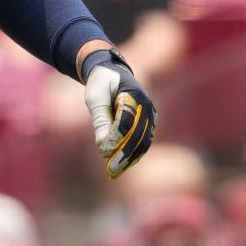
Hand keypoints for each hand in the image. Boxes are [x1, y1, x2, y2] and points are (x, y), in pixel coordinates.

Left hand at [82, 49, 155, 178]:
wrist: (112, 74)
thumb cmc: (101, 85)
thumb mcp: (95, 98)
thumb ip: (100, 120)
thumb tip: (104, 148)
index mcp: (133, 94)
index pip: (126, 121)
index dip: (116, 138)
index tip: (105, 153)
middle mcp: (146, 106)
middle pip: (138, 134)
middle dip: (124, 153)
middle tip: (111, 169)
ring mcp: (150, 115)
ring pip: (143, 141)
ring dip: (130, 158)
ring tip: (115, 171)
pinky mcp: (148, 124)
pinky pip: (143, 141)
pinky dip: (133, 154)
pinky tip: (122, 165)